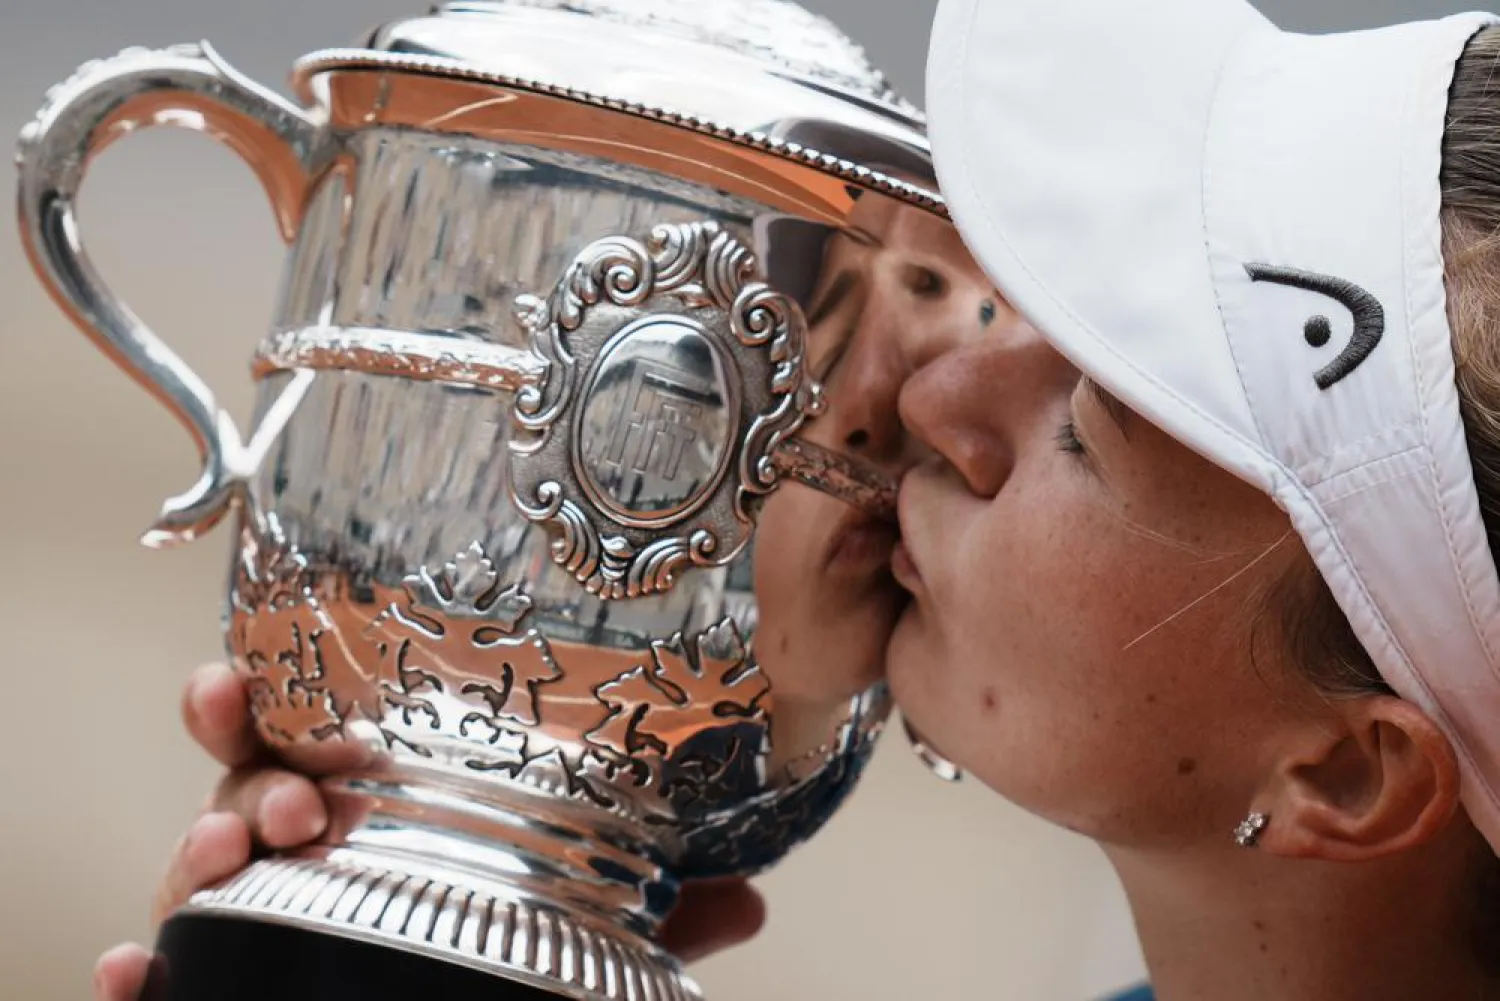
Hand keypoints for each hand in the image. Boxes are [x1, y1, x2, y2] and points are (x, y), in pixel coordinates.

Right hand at [92, 662, 766, 1000]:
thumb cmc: (495, 958)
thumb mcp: (575, 933)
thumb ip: (651, 915)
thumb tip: (747, 898)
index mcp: (372, 807)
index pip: (315, 736)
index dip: (274, 701)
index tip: (245, 676)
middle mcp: (304, 849)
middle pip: (246, 789)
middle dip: (248, 776)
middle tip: (294, 797)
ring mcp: (264, 917)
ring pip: (203, 869)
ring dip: (200, 853)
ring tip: (229, 857)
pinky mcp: (231, 984)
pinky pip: (171, 977)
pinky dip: (142, 974)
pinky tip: (132, 971)